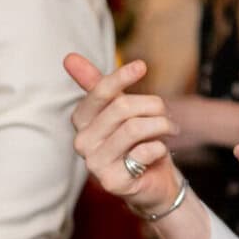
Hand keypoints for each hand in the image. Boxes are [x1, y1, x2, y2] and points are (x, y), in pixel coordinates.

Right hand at [63, 54, 180, 214]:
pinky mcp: (112, 182)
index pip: (99, 92)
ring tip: (170, 130)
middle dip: (153, 107)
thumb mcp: (121, 109)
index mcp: (82, 121)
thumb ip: (98, 85)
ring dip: (161, 126)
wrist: (155, 181)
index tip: (142, 66)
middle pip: (122, 108)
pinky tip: (159, 152)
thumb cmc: (138, 141)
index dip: (121, 77)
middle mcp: (83, 142)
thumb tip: (69, 57)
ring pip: (134, 128)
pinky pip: (144, 152)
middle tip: (166, 115)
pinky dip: (160, 147)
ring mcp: (95, 164)